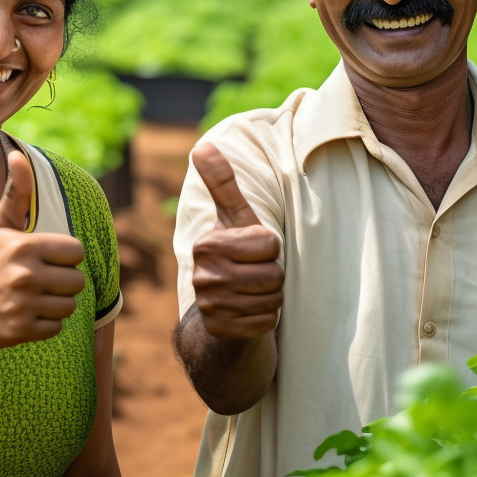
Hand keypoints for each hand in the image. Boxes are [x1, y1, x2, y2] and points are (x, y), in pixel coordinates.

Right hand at [0, 149, 84, 346]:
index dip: (63, 257)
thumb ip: (17, 192)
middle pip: (77, 281)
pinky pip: (56, 327)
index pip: (76, 252)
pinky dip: (44, 324)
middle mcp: (25, 274)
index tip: (44, 259)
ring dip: (55, 304)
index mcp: (25, 245)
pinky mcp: (22, 330)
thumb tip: (18, 154)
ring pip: (69, 306)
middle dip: (61, 282)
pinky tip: (24, 314)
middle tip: (37, 281)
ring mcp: (23, 304)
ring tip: (32, 298)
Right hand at [189, 142, 284, 339]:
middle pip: (272, 273)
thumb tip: (203, 145)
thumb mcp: (233, 219)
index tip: (254, 251)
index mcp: (207, 244)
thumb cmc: (235, 255)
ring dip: (270, 297)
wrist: (221, 310)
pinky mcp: (221, 331)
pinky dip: (265, 318)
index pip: (269, 244)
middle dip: (272, 275)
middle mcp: (203, 276)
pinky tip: (249, 313)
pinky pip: (265, 322)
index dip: (270, 248)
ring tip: (252, 292)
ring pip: (271, 299)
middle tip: (255, 274)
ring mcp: (211, 306)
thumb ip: (222, 183)